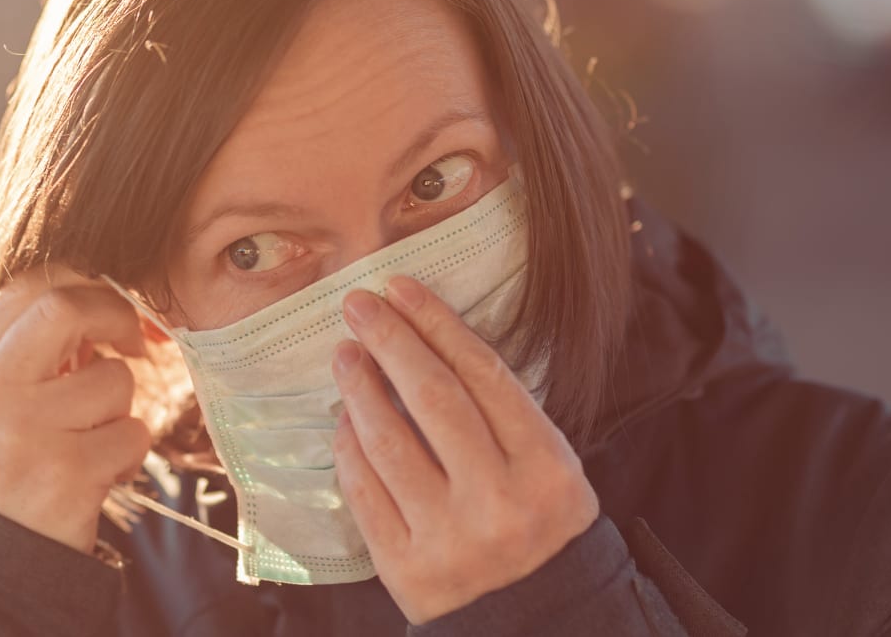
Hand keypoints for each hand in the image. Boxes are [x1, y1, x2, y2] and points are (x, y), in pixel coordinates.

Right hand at [0, 267, 152, 553]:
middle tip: (133, 341)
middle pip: (64, 310)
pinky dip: (130, 452)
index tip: (105, 306)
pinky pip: (133, 433)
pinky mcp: (67, 474)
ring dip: (122, 407)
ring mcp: (26, 433)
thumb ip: (27, 352)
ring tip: (95, 438)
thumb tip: (103, 304)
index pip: (25, 289)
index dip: (79, 284)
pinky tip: (101, 473)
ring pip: (114, 380)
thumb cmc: (1, 469)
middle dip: (113, 315)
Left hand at [333, 275, 598, 624]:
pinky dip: (349, 449)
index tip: (401, 287)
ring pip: (390, 444)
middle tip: (359, 305)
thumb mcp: (546, 465)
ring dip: (359, 388)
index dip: (437, 324)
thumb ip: (498, 411)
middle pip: (433, 400)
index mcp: (546, 469)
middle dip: (391, 342)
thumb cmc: (536, 521)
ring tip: (345, 354)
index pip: (483, 376)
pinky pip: (365, 493)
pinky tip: (344, 419)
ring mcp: (450, 539)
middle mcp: (500, 503)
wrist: (535, 619)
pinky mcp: (407, 570)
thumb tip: (423, 337)